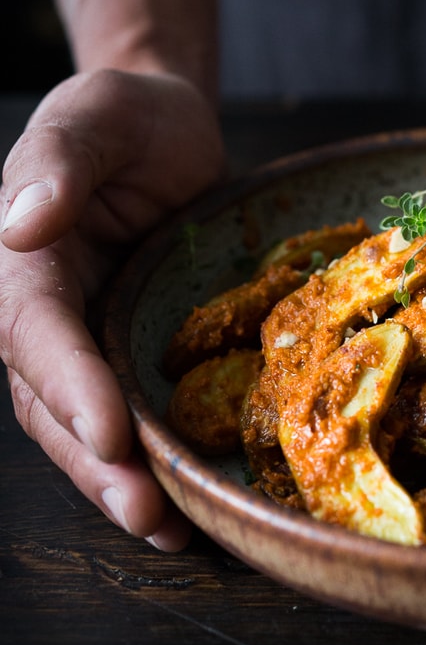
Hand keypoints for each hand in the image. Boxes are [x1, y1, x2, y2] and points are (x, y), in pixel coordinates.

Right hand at [0, 69, 225, 548]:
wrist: (170, 132)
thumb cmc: (132, 116)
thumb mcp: (100, 112)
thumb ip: (62, 159)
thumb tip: (22, 220)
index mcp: (27, 257)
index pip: (36, 330)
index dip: (67, 383)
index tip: (108, 430)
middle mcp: (47, 311)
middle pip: (52, 400)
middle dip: (95, 462)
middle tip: (146, 513)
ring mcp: (88, 339)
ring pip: (84, 426)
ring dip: (120, 484)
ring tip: (168, 532)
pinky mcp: (130, 354)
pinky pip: (129, 417)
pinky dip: (150, 464)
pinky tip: (185, 508)